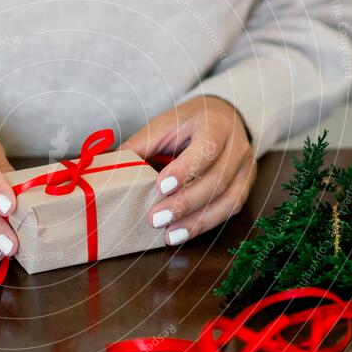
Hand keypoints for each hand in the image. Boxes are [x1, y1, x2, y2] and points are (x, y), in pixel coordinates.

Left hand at [122, 96, 256, 244]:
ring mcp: (245, 167)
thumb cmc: (186, 123)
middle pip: (217, 178)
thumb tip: (106, 166)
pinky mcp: (246, 185)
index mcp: (215, 123)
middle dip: (185, 202)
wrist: (222, 116)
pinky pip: (230, 209)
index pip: (207, 147)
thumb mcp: (163, 125)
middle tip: (156, 219)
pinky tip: (183, 234)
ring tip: (168, 234)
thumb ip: (139, 146)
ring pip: (227, 199)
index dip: (186, 169)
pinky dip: (206, 224)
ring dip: (197, 220)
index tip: (161, 187)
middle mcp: (236, 146)